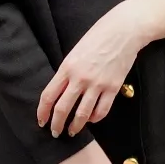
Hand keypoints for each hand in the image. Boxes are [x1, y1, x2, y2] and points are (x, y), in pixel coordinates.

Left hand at [38, 0, 145, 138]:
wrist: (123, 31)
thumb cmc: (98, 36)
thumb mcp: (75, 52)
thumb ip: (67, 71)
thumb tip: (61, 90)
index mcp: (67, 67)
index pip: (48, 95)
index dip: (42, 112)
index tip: (41, 121)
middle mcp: (80, 78)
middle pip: (62, 109)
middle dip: (56, 124)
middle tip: (55, 132)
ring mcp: (97, 84)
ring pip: (82, 114)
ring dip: (75, 127)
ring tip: (72, 131)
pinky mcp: (113, 88)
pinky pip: (102, 110)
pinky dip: (95, 119)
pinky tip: (92, 120)